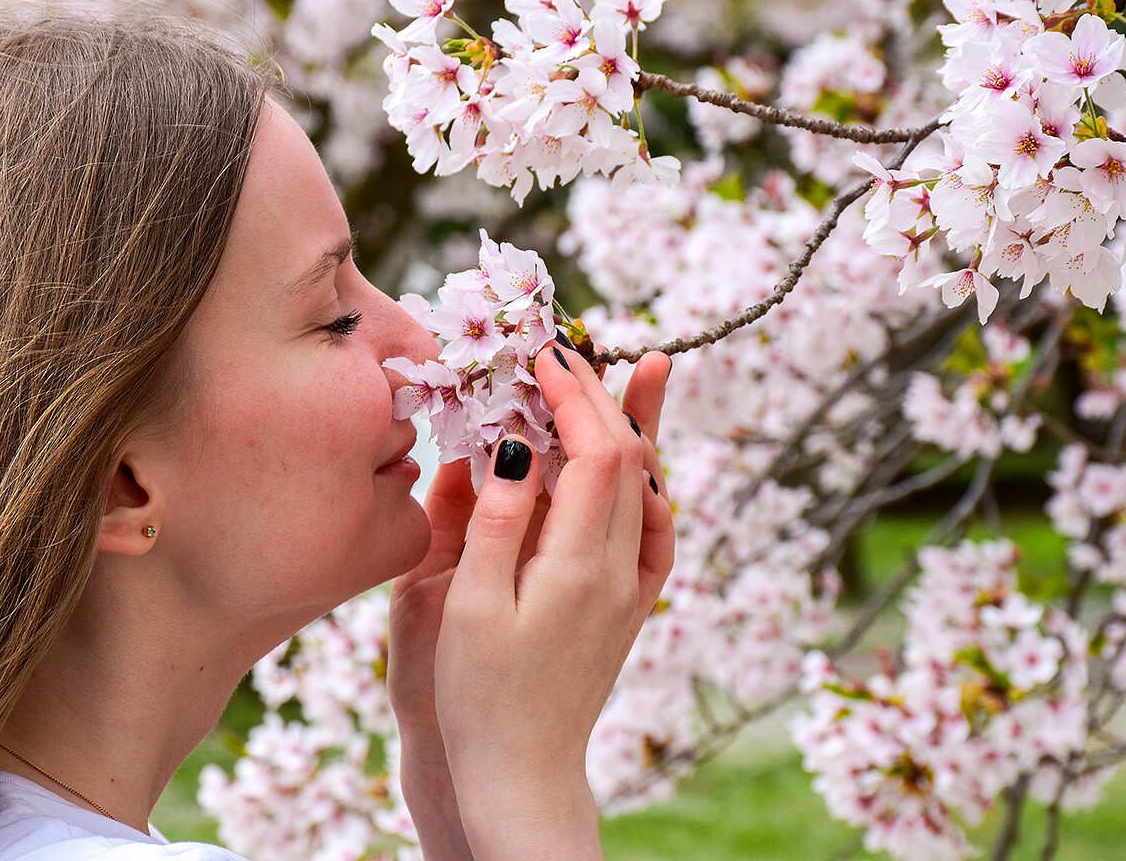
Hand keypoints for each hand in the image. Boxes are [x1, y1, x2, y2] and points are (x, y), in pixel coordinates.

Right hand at [430, 343, 673, 825]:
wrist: (522, 774)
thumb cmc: (481, 696)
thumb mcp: (468, 605)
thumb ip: (495, 519)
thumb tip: (513, 444)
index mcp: (579, 567)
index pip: (597, 452)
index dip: (575, 395)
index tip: (544, 356)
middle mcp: (621, 572)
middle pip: (631, 458)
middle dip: (600, 395)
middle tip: (566, 352)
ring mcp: (634, 590)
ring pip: (650, 486)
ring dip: (628, 427)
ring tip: (621, 376)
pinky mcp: (631, 607)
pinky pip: (656, 527)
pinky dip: (647, 481)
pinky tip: (638, 464)